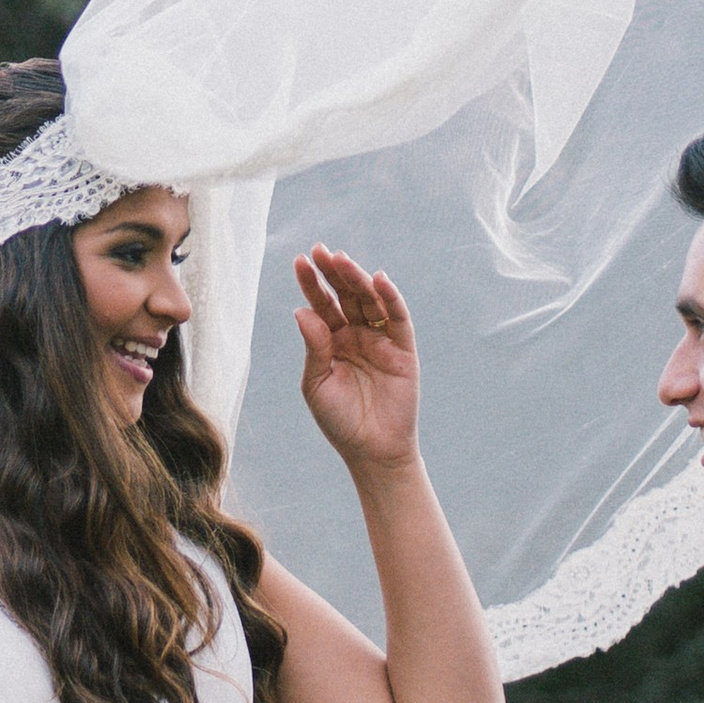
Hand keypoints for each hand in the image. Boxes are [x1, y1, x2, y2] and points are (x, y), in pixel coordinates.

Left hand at [293, 245, 418, 472]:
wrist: (372, 451)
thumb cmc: (339, 421)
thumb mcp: (317, 384)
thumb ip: (314, 348)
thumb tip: (302, 311)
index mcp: (332, 341)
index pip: (321, 304)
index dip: (312, 283)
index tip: (300, 261)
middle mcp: (356, 334)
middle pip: (345, 295)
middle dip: (334, 273)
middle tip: (321, 251)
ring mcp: (380, 339)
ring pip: (370, 301)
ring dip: (357, 279)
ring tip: (343, 260)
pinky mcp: (403, 349)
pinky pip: (397, 318)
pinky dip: (390, 298)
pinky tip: (378, 280)